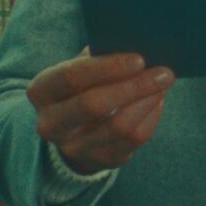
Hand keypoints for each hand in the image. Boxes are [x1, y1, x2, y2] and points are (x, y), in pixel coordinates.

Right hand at [27, 47, 175, 174]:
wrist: (72, 128)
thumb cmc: (81, 84)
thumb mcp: (79, 67)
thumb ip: (99, 56)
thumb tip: (137, 44)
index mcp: (41, 90)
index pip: (72, 77)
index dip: (107, 67)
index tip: (139, 59)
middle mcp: (50, 124)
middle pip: (94, 105)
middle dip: (134, 86)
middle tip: (164, 72)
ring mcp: (73, 148)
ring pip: (118, 126)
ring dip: (147, 101)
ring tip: (163, 82)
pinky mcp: (99, 161)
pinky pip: (132, 140)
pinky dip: (150, 117)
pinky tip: (157, 100)